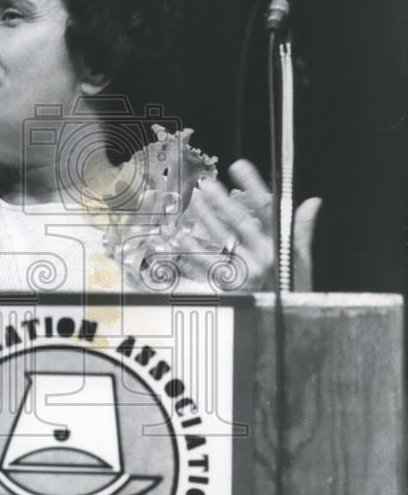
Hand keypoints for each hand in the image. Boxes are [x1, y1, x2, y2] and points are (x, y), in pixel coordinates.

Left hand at [167, 160, 320, 292]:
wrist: (285, 328)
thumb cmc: (292, 291)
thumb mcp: (300, 261)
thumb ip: (301, 230)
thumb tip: (312, 201)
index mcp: (280, 248)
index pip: (268, 210)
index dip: (253, 186)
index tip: (239, 166)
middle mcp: (263, 259)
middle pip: (240, 223)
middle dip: (222, 201)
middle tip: (207, 183)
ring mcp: (244, 274)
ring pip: (221, 241)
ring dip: (206, 220)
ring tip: (194, 201)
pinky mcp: (229, 288)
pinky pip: (207, 268)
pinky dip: (194, 253)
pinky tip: (182, 237)